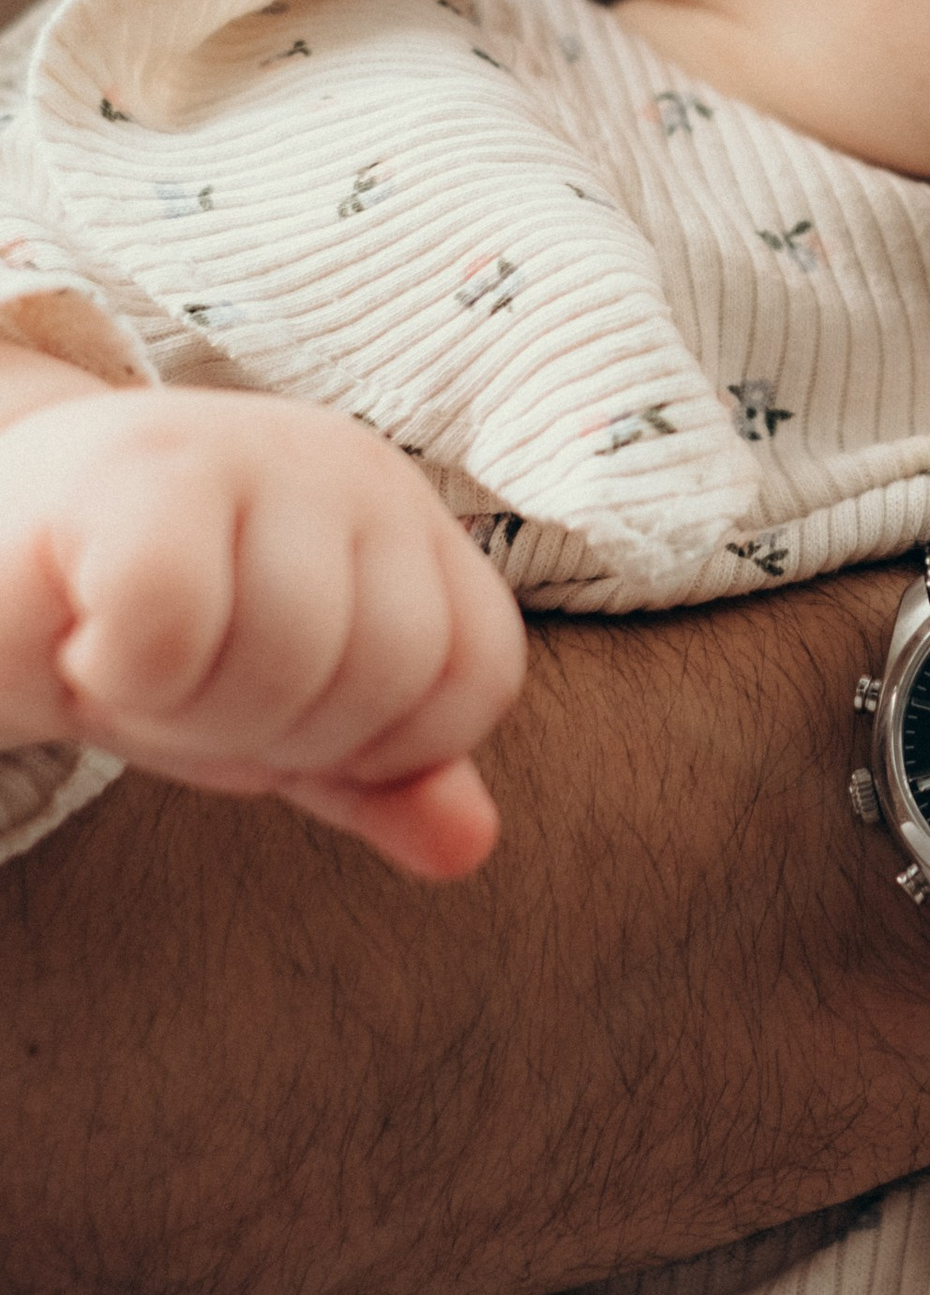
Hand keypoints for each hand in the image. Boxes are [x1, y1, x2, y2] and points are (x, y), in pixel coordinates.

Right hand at [0, 380, 522, 876]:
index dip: (378, 744)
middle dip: (268, 732)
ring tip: (130, 660)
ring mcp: (251, 449)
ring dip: (185, 708)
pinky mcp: (138, 464)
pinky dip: (121, 668)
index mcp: (404, 522)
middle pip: (384, 675)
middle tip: (181, 686)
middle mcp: (351, 468)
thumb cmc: (138, 640)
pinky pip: (172, 622)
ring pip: (288, 656)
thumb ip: (379, 774)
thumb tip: (468, 845)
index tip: (274, 713)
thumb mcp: (278, 716)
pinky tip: (85, 633)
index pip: (479, 672)